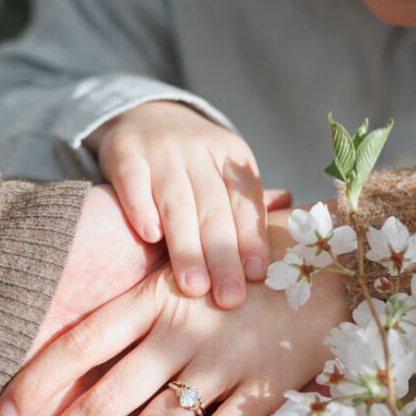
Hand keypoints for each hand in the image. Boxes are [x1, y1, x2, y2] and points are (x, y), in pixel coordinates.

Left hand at [0, 208, 348, 415]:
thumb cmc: (251, 249)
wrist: (338, 250)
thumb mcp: (193, 256)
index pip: (82, 341)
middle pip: (110, 396)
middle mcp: (185, 328)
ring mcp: (226, 358)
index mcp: (160, 291)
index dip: (40, 379)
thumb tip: (82, 313)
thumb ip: (146, 283)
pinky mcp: (267, 382)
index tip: (5, 413)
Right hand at [86, 101, 268, 308]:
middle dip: (223, 256)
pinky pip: (133, 181)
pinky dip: (142, 207)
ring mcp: (161, 150)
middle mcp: (199, 149)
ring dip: (186, 247)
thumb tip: (291, 213)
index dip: (252, 238)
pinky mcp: (124, 152)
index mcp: (231, 156)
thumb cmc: (193, 161)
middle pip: (214, 209)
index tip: (257, 276)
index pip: (245, 202)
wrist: (143, 116)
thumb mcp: (225, 171)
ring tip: (194, 287)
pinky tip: (151, 236)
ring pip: (177, 202)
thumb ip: (247, 202)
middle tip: (229, 298)